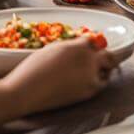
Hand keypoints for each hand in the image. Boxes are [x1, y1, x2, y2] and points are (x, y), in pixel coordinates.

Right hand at [3, 37, 121, 114]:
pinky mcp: (89, 91)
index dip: (91, 44)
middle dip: (104, 55)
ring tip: (93, 71)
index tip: (91, 47)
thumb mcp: (52, 48)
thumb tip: (81, 46)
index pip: (94, 40)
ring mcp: (90, 76)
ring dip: (103, 69)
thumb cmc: (33, 69)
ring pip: (107, 70)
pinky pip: (100, 83)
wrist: (26, 92)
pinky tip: (88, 81)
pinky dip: (97, 81)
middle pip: (107, 55)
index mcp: (78, 46)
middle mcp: (88, 60)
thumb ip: (71, 46)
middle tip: (100, 58)